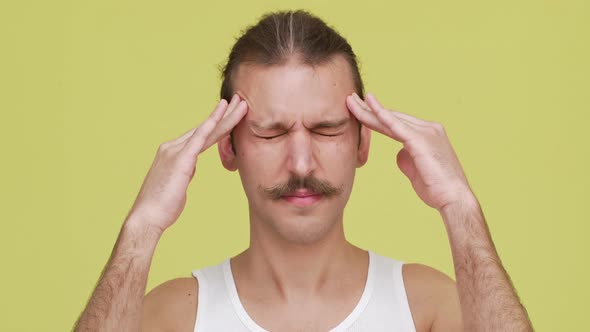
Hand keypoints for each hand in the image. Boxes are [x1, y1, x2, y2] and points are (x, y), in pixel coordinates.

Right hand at [126, 94, 247, 233]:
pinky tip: (221, 116)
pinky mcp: (179, 160)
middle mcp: (172, 147)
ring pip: (206, 131)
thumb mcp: (177, 184)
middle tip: (241, 101)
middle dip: (225, 114)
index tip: (231, 113)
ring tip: (241, 104)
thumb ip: (185, 172)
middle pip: (205, 128)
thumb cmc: (161, 206)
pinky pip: (197, 140)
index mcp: (173, 152)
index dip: (218, 124)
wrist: (146, 218)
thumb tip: (191, 168)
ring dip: (225, 117)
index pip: (201, 135)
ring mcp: (175, 151)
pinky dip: (210, 127)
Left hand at [346, 92, 472, 211]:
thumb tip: (399, 153)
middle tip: (350, 99)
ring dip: (368, 110)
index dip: (378, 117)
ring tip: (351, 101)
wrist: (454, 198)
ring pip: (391, 119)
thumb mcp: (418, 171)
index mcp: (428, 134)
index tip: (362, 111)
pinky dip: (382, 115)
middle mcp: (428, 128)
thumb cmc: (437, 189)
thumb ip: (407, 159)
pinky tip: (369, 107)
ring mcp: (426, 132)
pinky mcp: (421, 140)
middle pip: (392, 116)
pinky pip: (396, 125)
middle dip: (369, 109)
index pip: (398, 122)